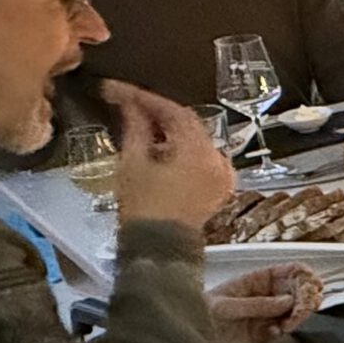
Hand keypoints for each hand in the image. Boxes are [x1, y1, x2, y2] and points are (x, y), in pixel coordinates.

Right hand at [108, 81, 233, 229]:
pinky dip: (182, 147)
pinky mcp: (219, 186)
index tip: (121, 90)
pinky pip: (202, 156)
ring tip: (139, 122)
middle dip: (157, 112)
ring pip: (195, 138)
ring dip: (169, 129)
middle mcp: (218, 160)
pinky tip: (160, 146)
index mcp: (199, 153)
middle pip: (187, 123)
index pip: (173, 112)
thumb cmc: (143, 210)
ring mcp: (222, 174)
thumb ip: (135, 127)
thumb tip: (129, 104)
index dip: (145, 98)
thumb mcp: (133, 163)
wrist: (159, 251)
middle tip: (128, 103)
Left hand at [208, 263, 322, 342]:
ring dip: (296, 317)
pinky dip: (285, 330)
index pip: (288, 271)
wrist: (190, 337)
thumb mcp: (226, 306)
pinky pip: (285, 328)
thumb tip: (286, 301)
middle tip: (301, 310)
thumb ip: (257, 304)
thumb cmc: (199, 313)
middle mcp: (265, 294)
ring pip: (295, 310)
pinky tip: (274, 332)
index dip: (303, 275)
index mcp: (256, 279)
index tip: (311, 284)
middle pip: (297, 290)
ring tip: (286, 325)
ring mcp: (266, 313)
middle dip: (304, 299)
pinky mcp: (265, 332)